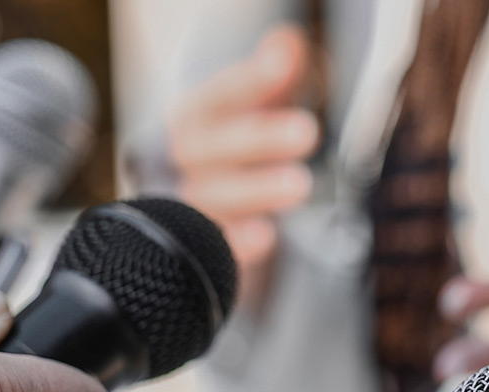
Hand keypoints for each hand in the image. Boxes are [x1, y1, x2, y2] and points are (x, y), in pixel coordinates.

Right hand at [169, 24, 319, 313]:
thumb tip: (289, 44)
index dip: (249, 81)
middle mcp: (182, 160)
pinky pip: (209, 249)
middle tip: (306, 132)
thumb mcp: (259, 111)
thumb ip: (275, 78)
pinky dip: (235, 245)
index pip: (218, 96)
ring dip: (253, 190)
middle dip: (257, 139)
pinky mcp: (199, 250)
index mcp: (195, 118)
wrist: (203, 214)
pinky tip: (265, 237)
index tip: (283, 66)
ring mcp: (187, 206)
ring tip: (299, 184)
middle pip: (207, 147)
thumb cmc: (238, 149)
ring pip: (208, 198)